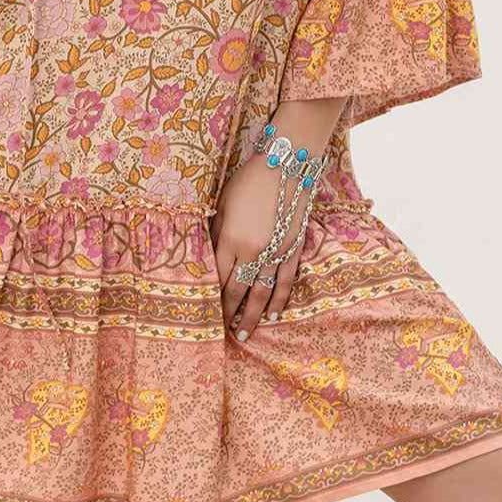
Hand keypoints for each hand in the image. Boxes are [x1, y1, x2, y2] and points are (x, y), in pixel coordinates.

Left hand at [211, 156, 309, 341]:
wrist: (286, 166)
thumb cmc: (248, 181)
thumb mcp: (222, 205)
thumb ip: (216, 234)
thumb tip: (210, 259)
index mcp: (232, 239)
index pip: (220, 279)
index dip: (214, 300)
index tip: (207, 315)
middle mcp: (254, 251)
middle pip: (239, 290)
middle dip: (230, 314)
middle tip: (224, 335)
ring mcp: (276, 252)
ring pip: (263, 292)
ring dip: (254, 316)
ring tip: (246, 335)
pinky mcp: (293, 250)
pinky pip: (285, 282)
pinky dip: (279, 300)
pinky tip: (273, 314)